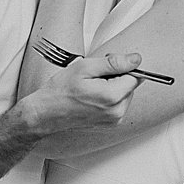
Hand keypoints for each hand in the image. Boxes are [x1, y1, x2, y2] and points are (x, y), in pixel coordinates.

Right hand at [22, 51, 143, 134]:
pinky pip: (118, 104)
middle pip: (131, 85)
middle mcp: (117, 111)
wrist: (47, 113)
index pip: (135, 75)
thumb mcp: (85, 68)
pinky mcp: (111, 123)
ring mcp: (114, 119)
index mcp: (112, 97)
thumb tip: (135, 59)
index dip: (121, 66)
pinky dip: (109, 98)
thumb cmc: (61, 91)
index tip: (105, 67)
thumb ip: (114, 63)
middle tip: (94, 77)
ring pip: (125, 94)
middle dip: (117, 77)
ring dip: (113, 87)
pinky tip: (92, 97)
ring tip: (91, 88)